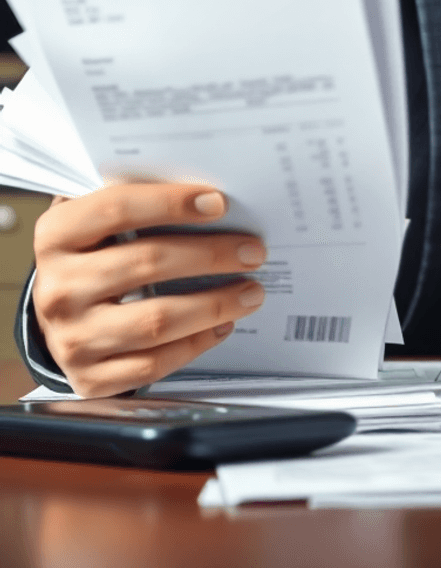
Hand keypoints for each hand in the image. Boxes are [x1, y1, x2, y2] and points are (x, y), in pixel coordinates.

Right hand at [32, 182, 267, 396]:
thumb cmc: (93, 254)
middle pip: (148, 263)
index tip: (219, 203)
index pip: (117, 208)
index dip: (171, 203)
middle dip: (211, 256)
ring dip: (214, 305)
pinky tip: (222, 324)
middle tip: (253, 251)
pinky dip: (195, 343)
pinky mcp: (88, 377)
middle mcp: (58, 288)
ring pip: (156, 321)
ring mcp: (71, 338)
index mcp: (56, 236)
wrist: (55, 313)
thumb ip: (140, 200)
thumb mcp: (98, 220)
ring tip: (251, 292)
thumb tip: (209, 197)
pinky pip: (152, 364)